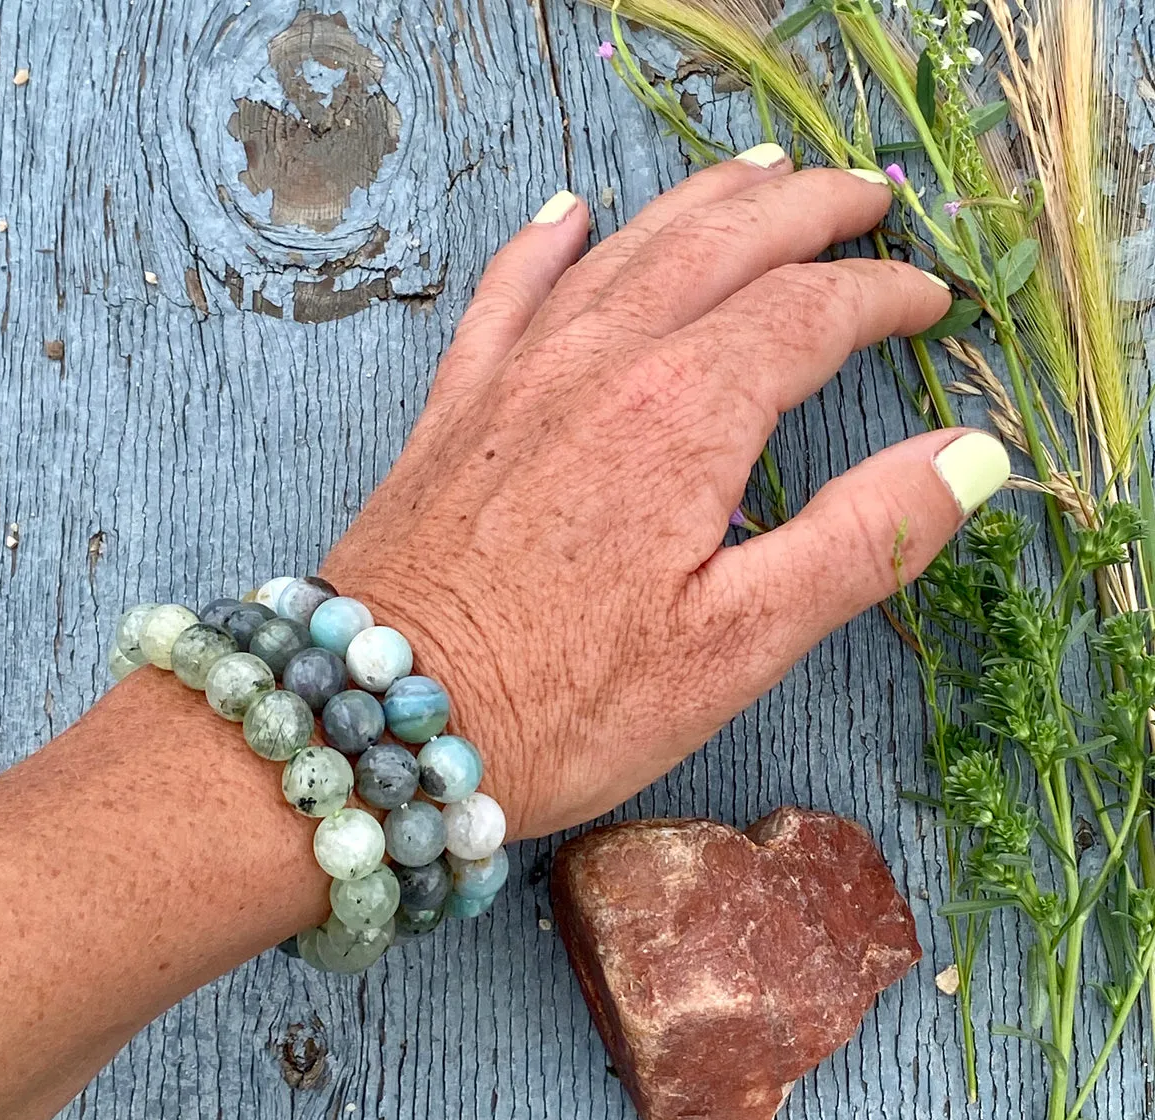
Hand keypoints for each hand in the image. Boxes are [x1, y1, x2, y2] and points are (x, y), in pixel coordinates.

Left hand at [322, 149, 1007, 838]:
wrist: (378, 717)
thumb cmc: (562, 702)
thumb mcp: (737, 645)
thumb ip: (861, 541)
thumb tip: (969, 456)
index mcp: (684, 416)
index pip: (808, 313)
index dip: (881, 297)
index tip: (928, 301)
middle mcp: (600, 366)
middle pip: (721, 245)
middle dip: (806, 208)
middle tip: (865, 195)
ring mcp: (517, 377)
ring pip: (625, 249)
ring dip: (701, 202)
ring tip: (756, 174)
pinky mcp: (457, 410)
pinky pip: (506, 292)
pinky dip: (545, 244)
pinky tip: (567, 214)